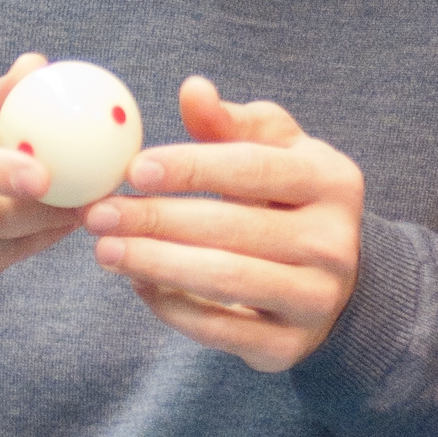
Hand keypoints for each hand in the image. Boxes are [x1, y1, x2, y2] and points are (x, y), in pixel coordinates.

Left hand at [81, 75, 361, 371]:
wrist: (338, 283)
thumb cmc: (290, 200)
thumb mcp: (276, 150)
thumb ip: (231, 122)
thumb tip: (193, 89)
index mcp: (333, 182)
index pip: (254, 169)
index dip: (191, 167)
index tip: (134, 169)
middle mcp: (335, 242)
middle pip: (234, 228)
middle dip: (157, 220)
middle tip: (100, 214)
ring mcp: (316, 298)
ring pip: (225, 280)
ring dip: (156, 265)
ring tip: (105, 250)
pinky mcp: (291, 346)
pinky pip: (220, 329)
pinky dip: (172, 307)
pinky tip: (138, 284)